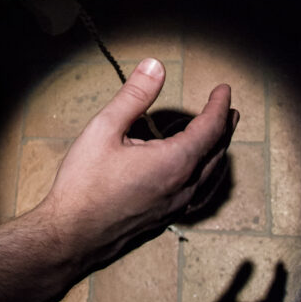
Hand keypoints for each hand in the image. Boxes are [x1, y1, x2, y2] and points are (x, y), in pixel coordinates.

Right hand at [37, 57, 238, 273]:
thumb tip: (156, 66)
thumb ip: (134, 96)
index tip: (223, 89)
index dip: (219, 106)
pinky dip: (206, 173)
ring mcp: (176, 206)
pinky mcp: (165, 218)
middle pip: (216, 152)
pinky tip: (195, 173)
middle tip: (229, 110)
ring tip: (219, 137)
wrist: (71, 235)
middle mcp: (183, 186)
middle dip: (224, 128)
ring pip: (209, 175)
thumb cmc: (84, 182)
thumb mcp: (104, 129)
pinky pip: (199, 192)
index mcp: (174, 162)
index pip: (210, 128)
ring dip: (217, 151)